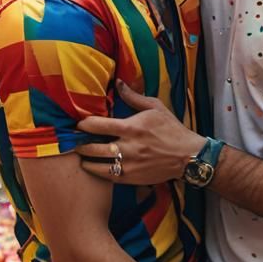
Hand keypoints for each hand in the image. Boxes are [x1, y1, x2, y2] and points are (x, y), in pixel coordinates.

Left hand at [76, 81, 202, 184]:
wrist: (187, 156)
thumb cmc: (171, 129)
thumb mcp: (155, 107)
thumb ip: (133, 96)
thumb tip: (118, 83)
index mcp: (132, 127)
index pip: (98, 125)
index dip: (84, 124)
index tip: (79, 124)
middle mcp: (127, 147)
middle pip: (92, 148)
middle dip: (80, 144)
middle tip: (75, 142)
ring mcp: (128, 165)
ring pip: (96, 165)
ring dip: (85, 160)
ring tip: (82, 156)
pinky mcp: (131, 178)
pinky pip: (107, 177)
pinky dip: (97, 172)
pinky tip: (94, 167)